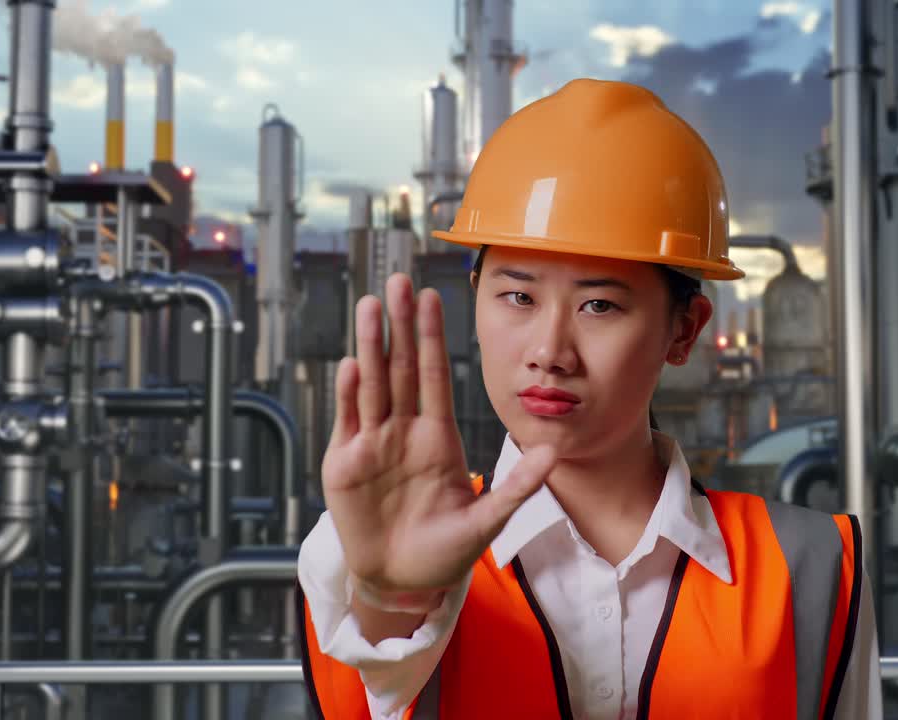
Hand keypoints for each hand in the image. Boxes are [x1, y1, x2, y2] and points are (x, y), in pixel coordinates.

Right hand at [322, 273, 555, 600]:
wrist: (402, 582)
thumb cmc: (444, 551)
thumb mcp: (487, 520)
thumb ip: (517, 486)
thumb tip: (553, 452)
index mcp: (437, 436)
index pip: (435, 375)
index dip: (433, 336)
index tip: (433, 297)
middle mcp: (403, 430)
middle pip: (401, 368)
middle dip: (400, 325)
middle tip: (397, 282)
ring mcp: (372, 444)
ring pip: (372, 384)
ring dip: (371, 346)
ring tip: (371, 306)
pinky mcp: (345, 465)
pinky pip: (349, 421)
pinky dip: (350, 394)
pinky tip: (352, 364)